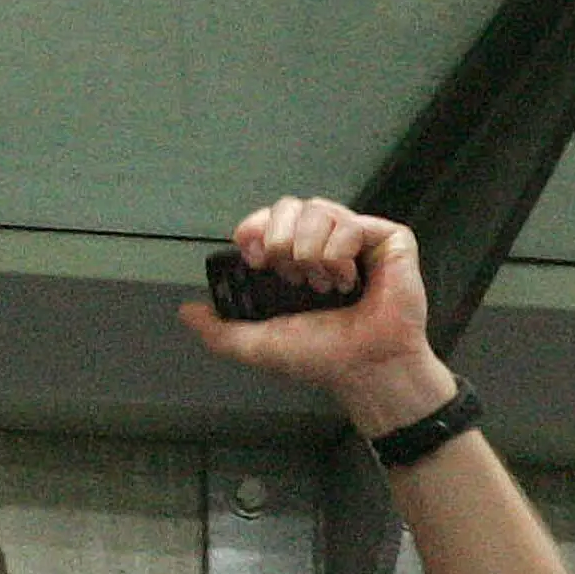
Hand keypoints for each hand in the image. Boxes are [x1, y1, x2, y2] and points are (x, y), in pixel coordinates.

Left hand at [180, 196, 457, 438]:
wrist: (363, 368)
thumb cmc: (319, 357)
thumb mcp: (255, 344)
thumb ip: (217, 328)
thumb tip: (187, 310)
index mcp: (293, 262)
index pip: (268, 219)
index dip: (256, 229)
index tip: (256, 260)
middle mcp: (322, 244)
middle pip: (290, 205)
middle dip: (281, 240)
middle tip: (292, 276)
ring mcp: (356, 239)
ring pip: (318, 209)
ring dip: (310, 251)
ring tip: (321, 284)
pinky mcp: (387, 238)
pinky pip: (350, 223)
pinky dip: (339, 255)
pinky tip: (347, 282)